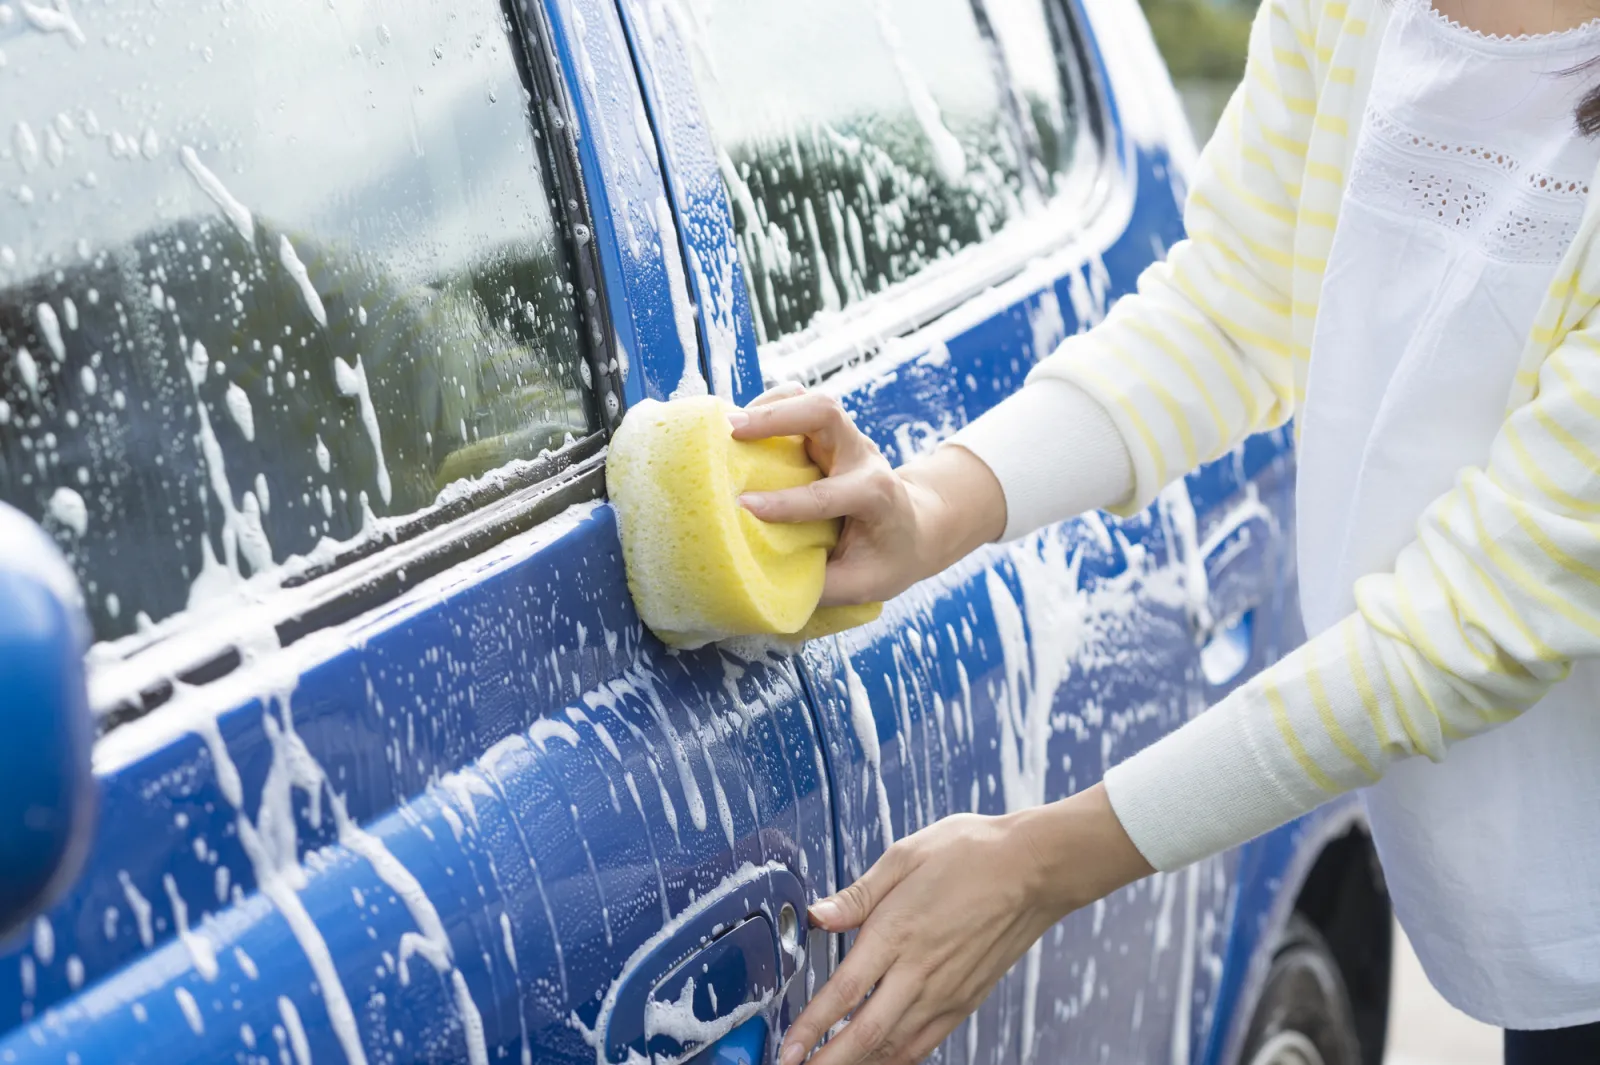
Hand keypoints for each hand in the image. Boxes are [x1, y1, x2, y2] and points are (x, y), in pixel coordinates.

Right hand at [728, 385, 1004, 605]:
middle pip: (827, 414)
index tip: (745, 507)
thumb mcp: (865, 584)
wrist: (916, 526)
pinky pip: (801, 405)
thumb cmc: (889, 557)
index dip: (786, 501)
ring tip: (728, 423)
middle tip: (731, 429)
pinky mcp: (830, 434)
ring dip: (770, 406)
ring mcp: (846, 439)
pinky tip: (744, 424)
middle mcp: (862, 457)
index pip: (829, 493)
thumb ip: (821, 587)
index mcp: (876, 496)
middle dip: (778, 416)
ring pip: (812, 402)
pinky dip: (771, 406)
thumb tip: (766, 588)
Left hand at [780, 784, 1153, 1064]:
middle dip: (827, 1062)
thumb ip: (858, 894)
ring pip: (894, 1046)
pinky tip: (879, 1060)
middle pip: (865, 1034)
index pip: (844, 992)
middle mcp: (920, 970)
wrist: (1035, 868)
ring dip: (858, 1063)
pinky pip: (925, 1042)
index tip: (788, 1048)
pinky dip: (896, 1059)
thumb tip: (817, 915)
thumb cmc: (972, 852)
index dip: (811, 1027)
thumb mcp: (906, 856)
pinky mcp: (966, 999)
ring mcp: (946, 991)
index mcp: (897, 931)